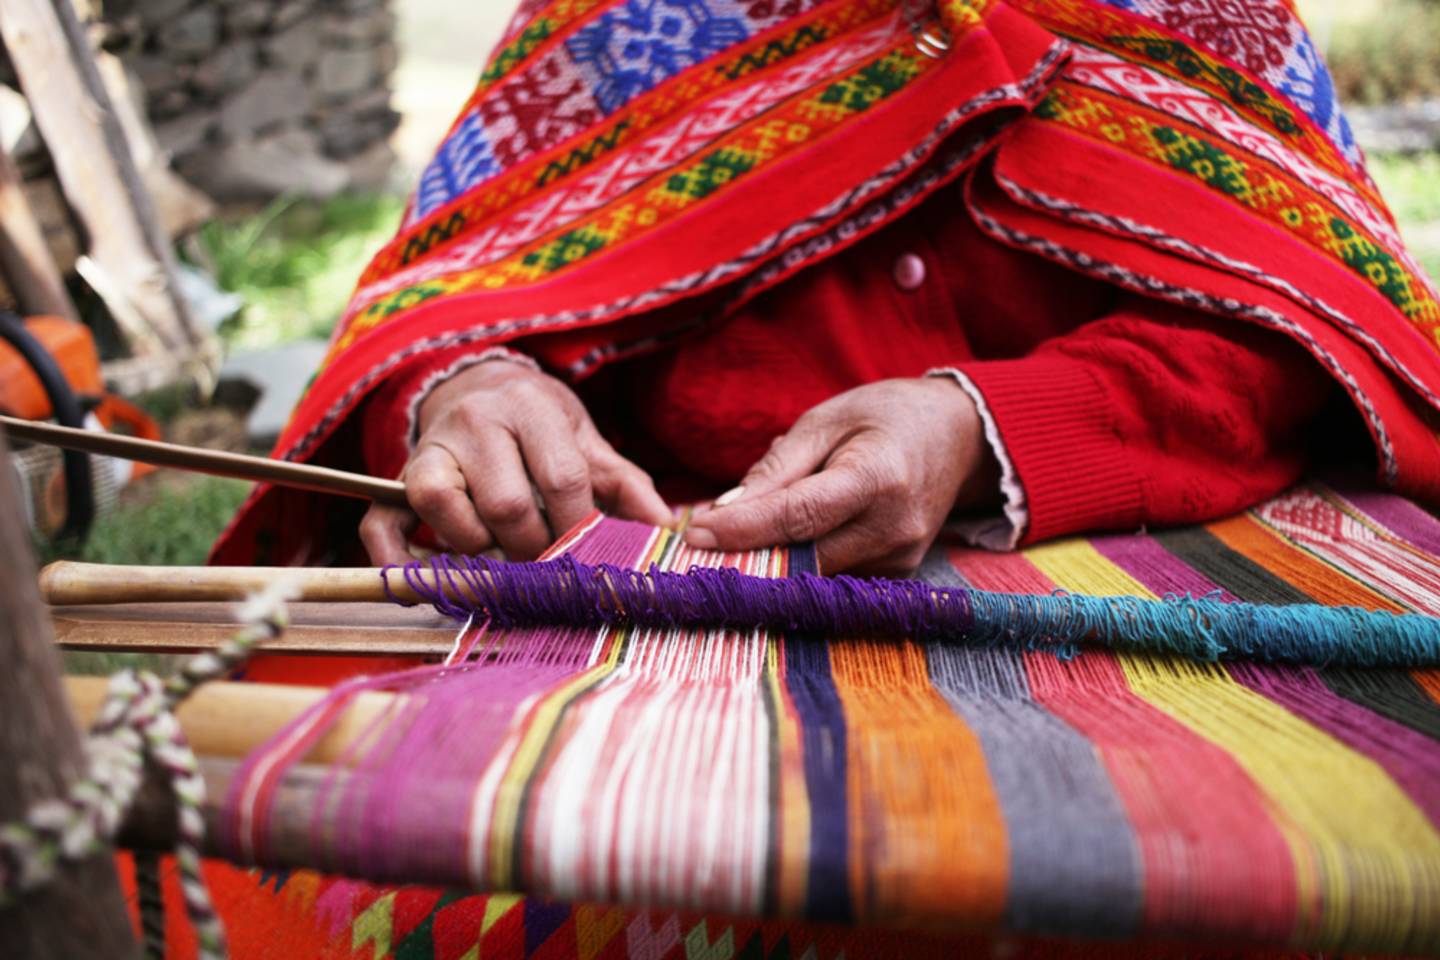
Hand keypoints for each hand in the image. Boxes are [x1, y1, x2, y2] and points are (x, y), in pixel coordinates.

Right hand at [361, 360, 669, 563]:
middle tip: (548, 566)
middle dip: (533, 548)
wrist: (479, 385)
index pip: (561, 478)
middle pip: (505, 503)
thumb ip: (626, 485)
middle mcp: (476, 423)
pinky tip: (422, 586)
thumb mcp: (587, 442)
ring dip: (475, 549)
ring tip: (499, 557)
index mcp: (532, 410)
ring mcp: (431, 449)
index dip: (579, 528)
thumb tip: (668, 534)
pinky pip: (382, 523)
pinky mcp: (398, 479)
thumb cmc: (542, 426)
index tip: (592, 558)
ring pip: (442, 507)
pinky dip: (397, 561)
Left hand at [684, 377, 996, 574]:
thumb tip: (726, 509)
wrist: (958, 436)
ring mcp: (901, 558)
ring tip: (738, 534)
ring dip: (771, 559)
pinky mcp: (898, 573)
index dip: (743, 530)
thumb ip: (778, 467)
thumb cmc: (885, 416)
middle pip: (802, 557)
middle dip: (746, 554)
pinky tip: (781, 541)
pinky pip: (833, 575)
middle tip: (696, 545)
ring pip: (814, 573)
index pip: (798, 517)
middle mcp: (894, 528)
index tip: (694, 535)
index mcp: (878, 478)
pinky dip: (800, 561)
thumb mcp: (827, 419)